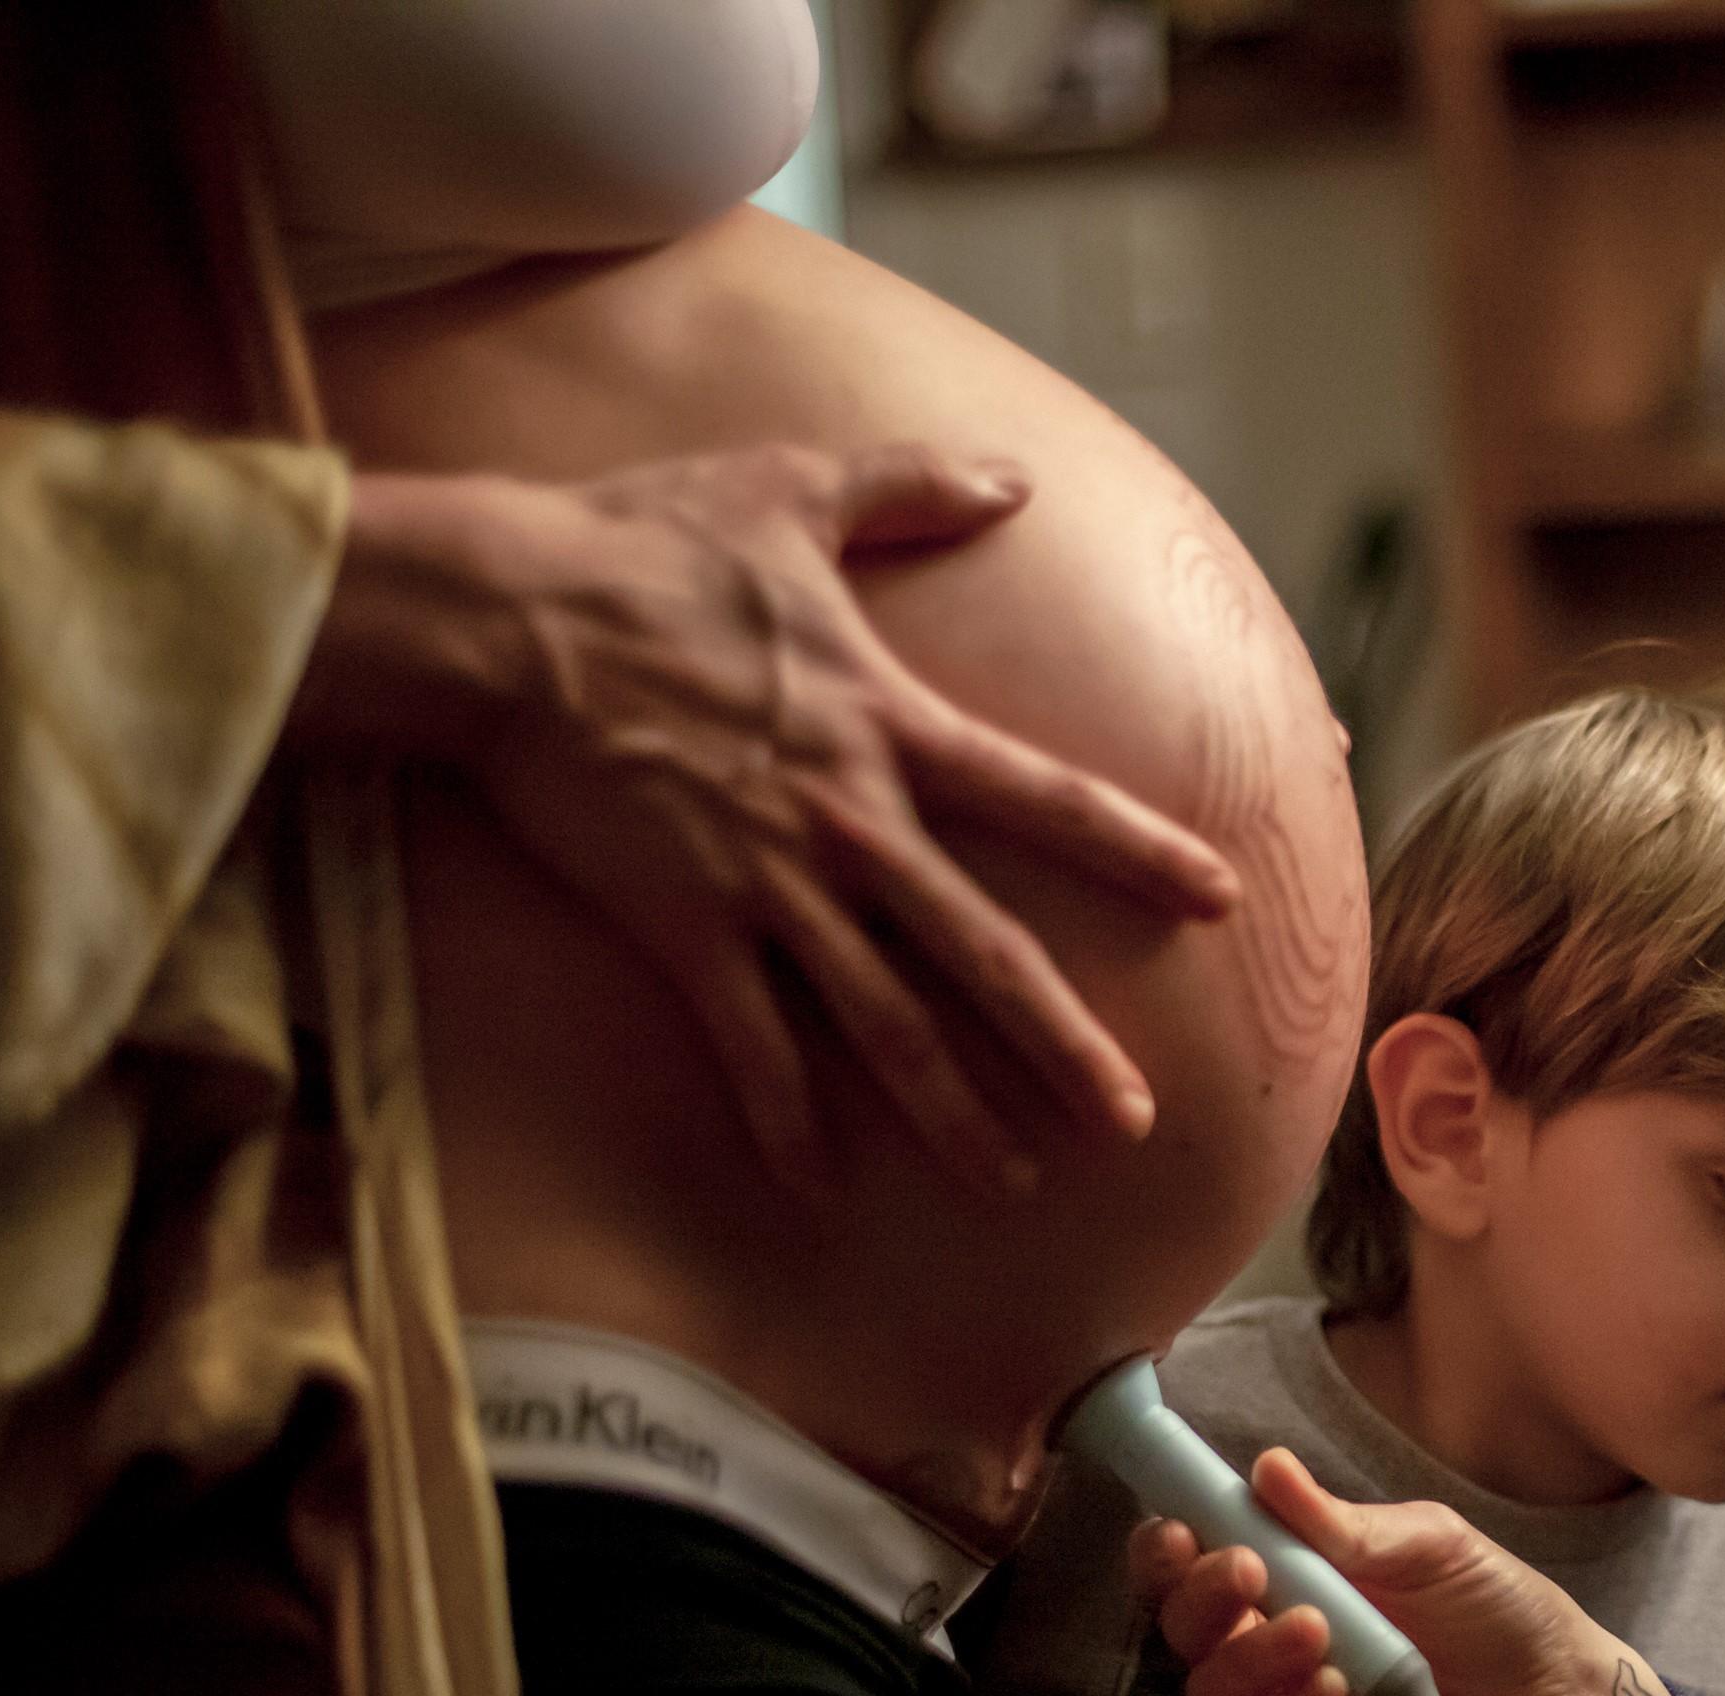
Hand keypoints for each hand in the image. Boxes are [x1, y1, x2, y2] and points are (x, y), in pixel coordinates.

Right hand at [296, 441, 1242, 1196]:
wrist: (504, 613)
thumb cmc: (639, 545)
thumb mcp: (791, 488)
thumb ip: (912, 486)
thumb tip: (1011, 475)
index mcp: (893, 726)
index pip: (1050, 798)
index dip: (1142, 850)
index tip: (1220, 898)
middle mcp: (853, 822)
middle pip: (988, 952)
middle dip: (1065, 1044)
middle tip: (1134, 1123)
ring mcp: (771, 884)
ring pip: (887, 1022)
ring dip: (953, 1113)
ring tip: (1014, 1182)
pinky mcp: (684, 927)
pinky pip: (750, 1045)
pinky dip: (786, 1122)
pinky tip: (822, 1190)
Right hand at [1143, 1448, 1678, 1695]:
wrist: (1566, 1694)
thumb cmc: (1492, 1609)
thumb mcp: (1427, 1544)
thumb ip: (1345, 1523)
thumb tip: (1268, 1469)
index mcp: (1282, 1587)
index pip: (1193, 1574)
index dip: (1167, 1554)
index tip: (1178, 1529)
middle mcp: (1271, 1657)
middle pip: (1188, 1639)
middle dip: (1199, 1601)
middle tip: (1247, 1569)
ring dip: (1249, 1658)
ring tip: (1313, 1626)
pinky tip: (1334, 1684)